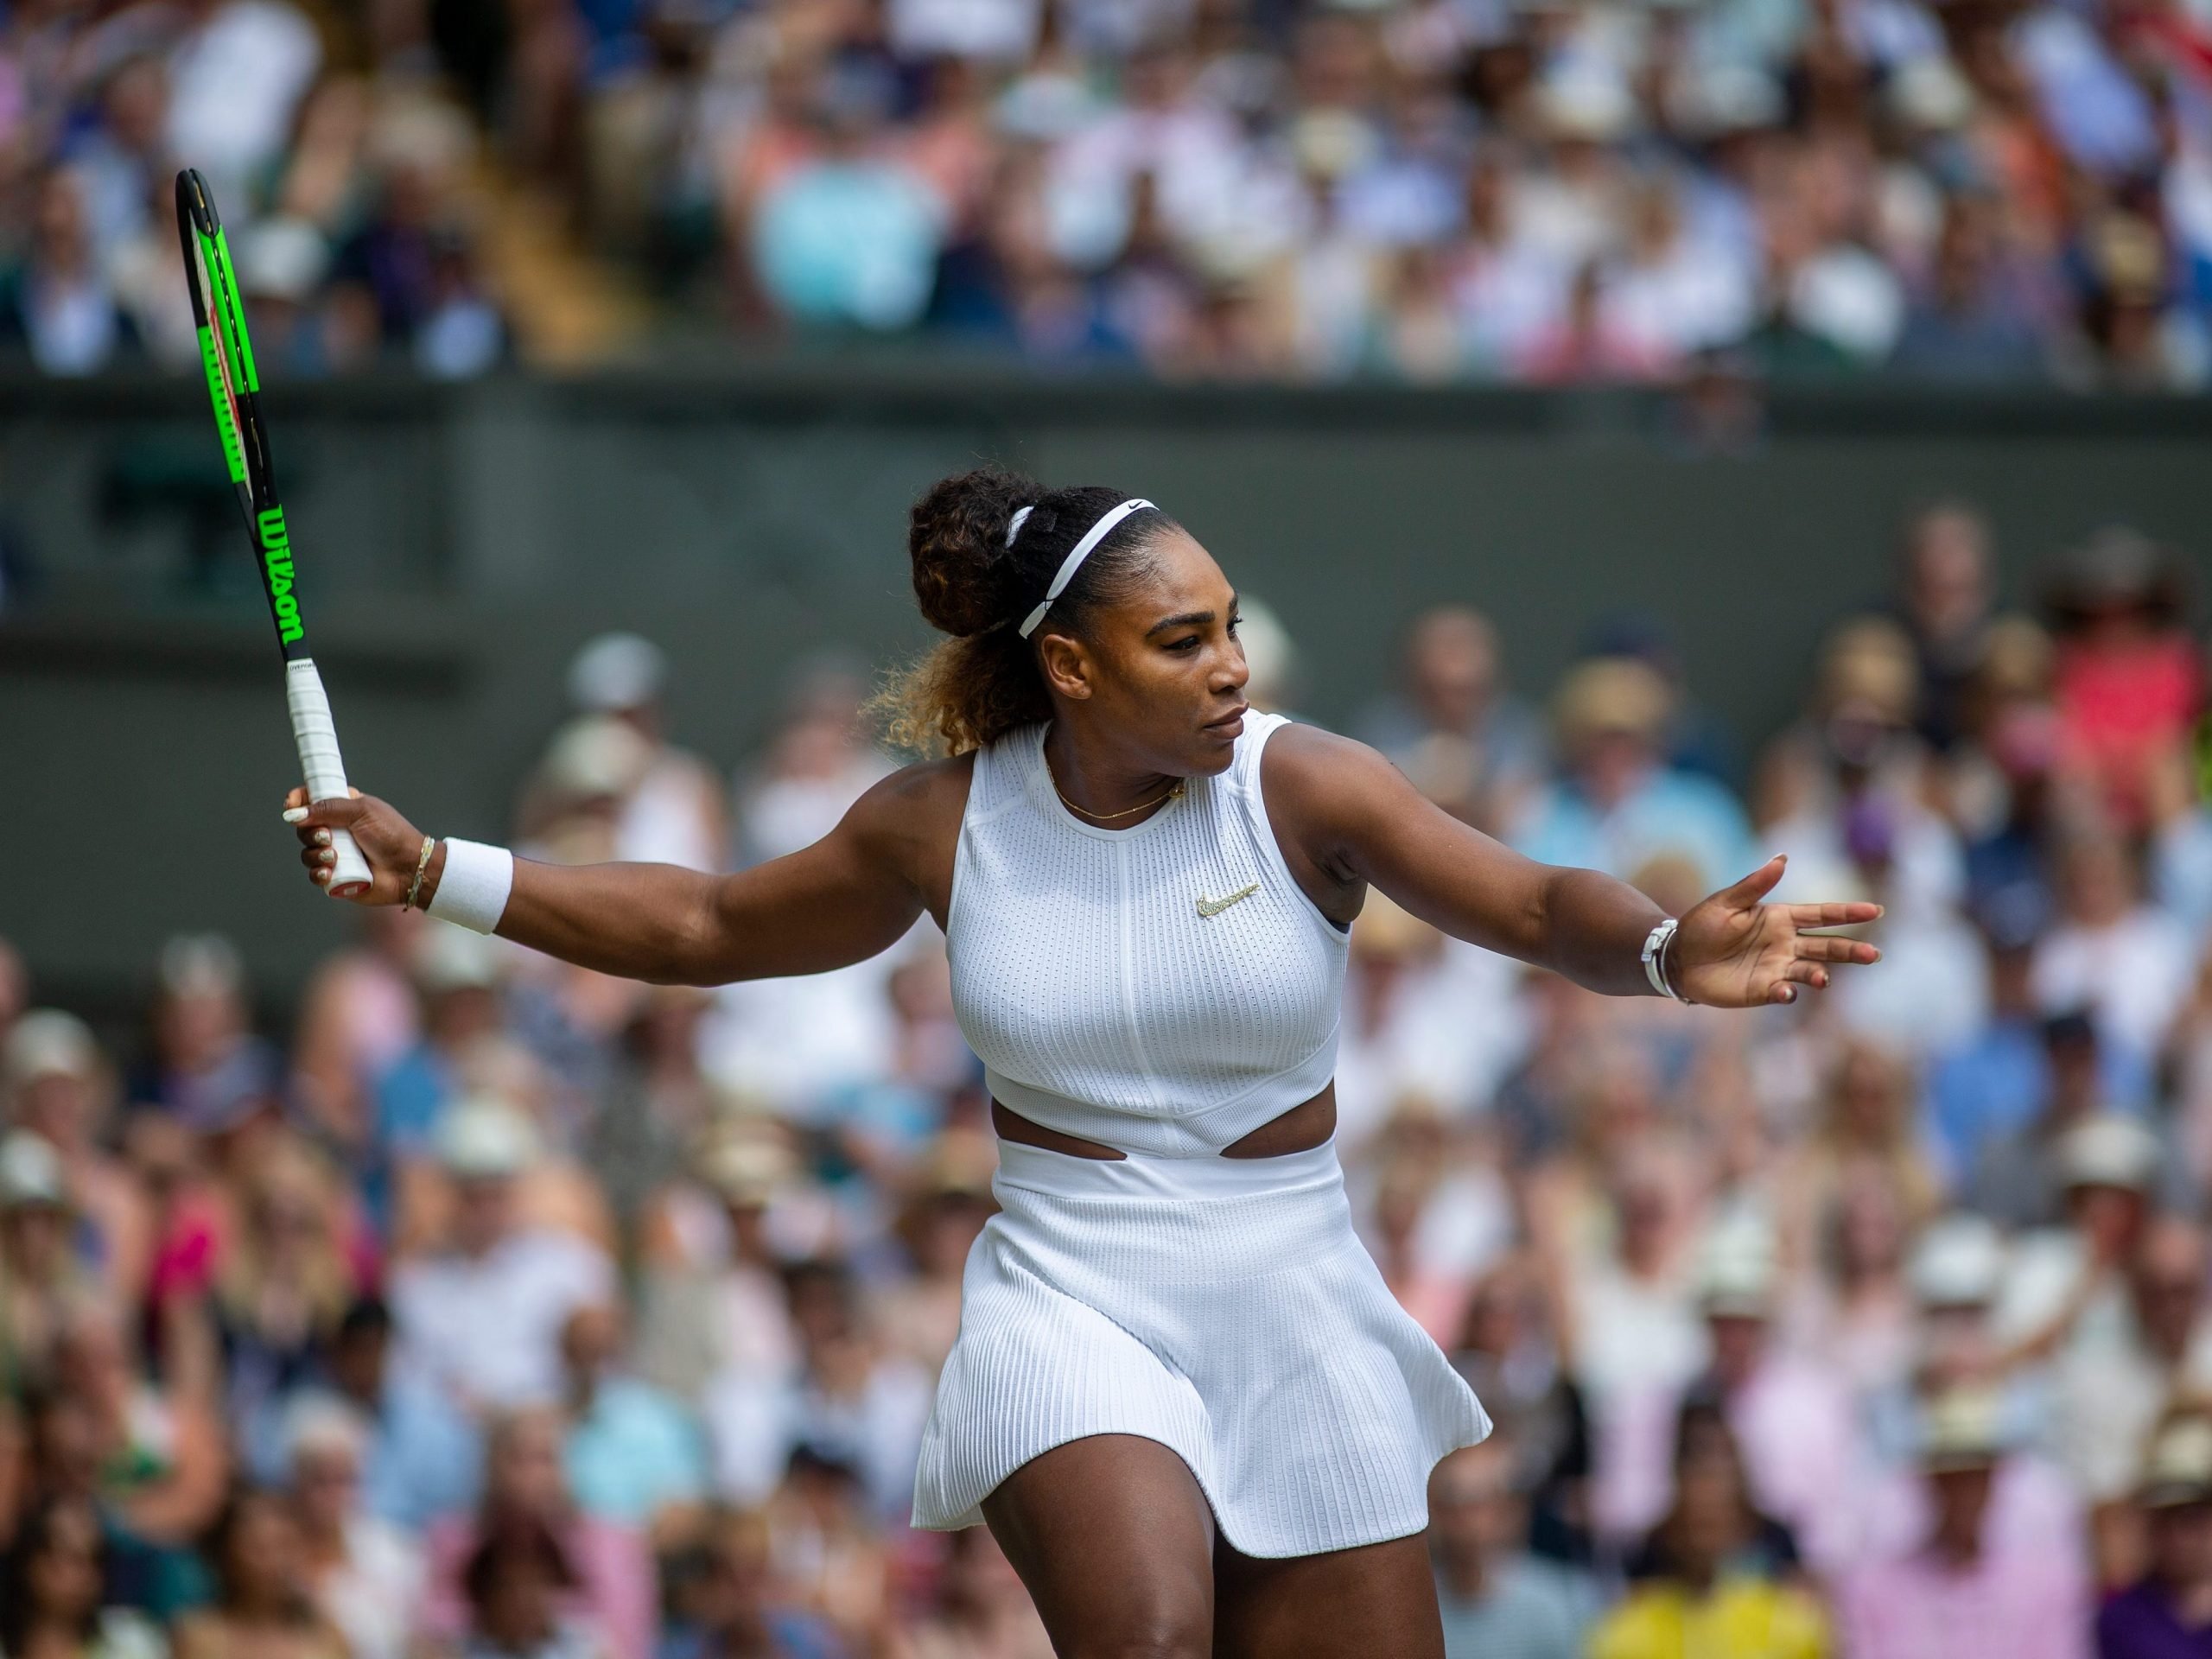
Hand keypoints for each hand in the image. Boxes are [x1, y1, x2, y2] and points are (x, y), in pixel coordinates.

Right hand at [282, 787, 427, 906]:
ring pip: (306, 852)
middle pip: (303, 828)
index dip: (297, 801)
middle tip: (328, 836)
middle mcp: (336, 830)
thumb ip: (328, 808)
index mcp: (343, 808)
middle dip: (310, 832)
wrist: (409, 868)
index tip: (292, 804)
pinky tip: (330, 872)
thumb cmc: (392, 835)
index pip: (310, 800)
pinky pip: (314, 874)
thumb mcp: (362, 811)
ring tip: (335, 856)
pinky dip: (319, 873)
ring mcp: (335, 853)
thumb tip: (295, 813)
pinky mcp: (336, 876)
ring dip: (315, 854)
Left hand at [1669, 854, 1881, 1008]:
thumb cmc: (1701, 926)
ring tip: (1824, 978)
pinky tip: (1787, 990)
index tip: (1875, 910)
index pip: (1821, 914)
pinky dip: (1789, 991)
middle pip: (1827, 946)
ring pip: (1811, 971)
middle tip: (1873, 955)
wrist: (1677, 959)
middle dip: (1850, 950)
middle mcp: (1786, 944)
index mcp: (1780, 918)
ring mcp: (1777, 968)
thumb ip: (1755, 884)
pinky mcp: (1764, 989)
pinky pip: (1784, 991)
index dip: (1848, 913)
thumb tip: (1782, 857)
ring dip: (1820, 975)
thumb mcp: (1726, 902)